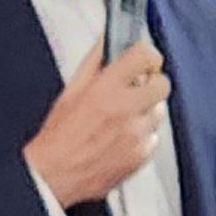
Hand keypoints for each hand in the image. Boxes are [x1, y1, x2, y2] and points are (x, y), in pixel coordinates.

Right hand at [24, 37, 168, 209]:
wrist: (53, 175)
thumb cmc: (58, 136)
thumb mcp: (70, 91)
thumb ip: (94, 62)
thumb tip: (107, 40)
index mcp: (106, 87)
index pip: (145, 55)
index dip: (148, 57)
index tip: (145, 61)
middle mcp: (125, 109)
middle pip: (162, 84)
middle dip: (152, 84)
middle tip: (138, 90)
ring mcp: (135, 134)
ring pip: (159, 113)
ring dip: (146, 112)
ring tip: (123, 120)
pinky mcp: (140, 156)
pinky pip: (153, 139)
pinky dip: (142, 137)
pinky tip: (121, 140)